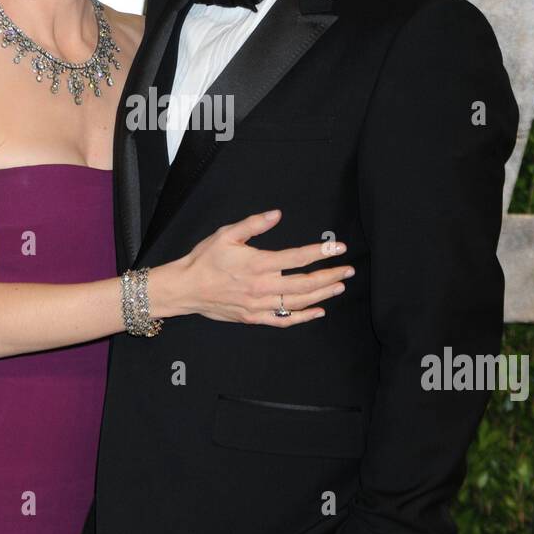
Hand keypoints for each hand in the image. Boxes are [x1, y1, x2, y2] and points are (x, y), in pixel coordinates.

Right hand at [153, 208, 353, 325]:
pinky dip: (303, 317)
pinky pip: (284, 319)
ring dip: (323, 294)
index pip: (298, 258)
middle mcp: (262, 286)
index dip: (321, 252)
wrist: (185, 288)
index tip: (338, 247)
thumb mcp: (226, 234)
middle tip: (348, 269)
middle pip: (305, 283)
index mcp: (258, 264)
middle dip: (330, 275)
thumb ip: (254, 224)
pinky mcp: (253, 317)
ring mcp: (259, 304)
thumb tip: (277, 214)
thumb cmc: (204, 260)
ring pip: (299, 302)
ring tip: (339, 286)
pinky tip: (318, 311)